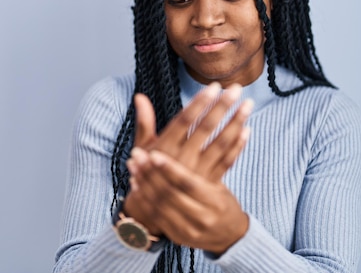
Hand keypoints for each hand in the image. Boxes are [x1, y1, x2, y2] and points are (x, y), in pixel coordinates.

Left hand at [125, 148, 249, 253]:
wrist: (229, 236)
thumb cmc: (221, 199)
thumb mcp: (218, 180)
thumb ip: (209, 157)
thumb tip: (202, 123)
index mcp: (213, 200)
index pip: (188, 183)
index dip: (170, 168)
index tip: (153, 153)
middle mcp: (201, 216)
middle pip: (170, 194)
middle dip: (150, 173)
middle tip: (135, 154)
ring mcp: (188, 229)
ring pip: (159, 205)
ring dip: (143, 184)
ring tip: (132, 165)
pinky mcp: (178, 236)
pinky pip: (156, 216)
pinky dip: (143, 199)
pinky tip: (135, 183)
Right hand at [132, 83, 252, 180]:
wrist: (154, 211)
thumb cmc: (148, 171)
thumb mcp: (143, 148)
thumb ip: (144, 122)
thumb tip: (139, 95)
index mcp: (165, 148)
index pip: (184, 120)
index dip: (199, 103)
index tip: (214, 87)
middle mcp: (182, 159)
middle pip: (205, 129)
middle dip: (222, 107)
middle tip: (236, 88)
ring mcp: (197, 172)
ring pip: (220, 144)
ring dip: (235, 123)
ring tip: (248, 105)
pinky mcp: (208, 184)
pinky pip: (226, 163)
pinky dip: (238, 147)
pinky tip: (247, 130)